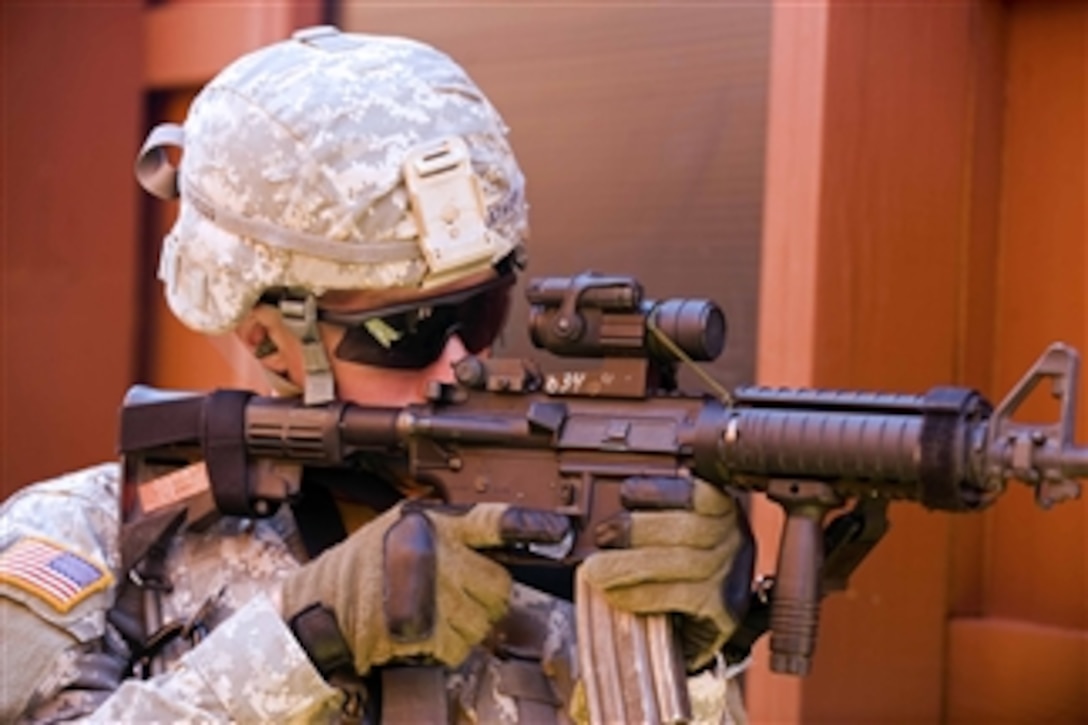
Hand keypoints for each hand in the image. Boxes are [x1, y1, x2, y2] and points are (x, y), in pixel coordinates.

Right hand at [280, 501, 568, 674]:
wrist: (316, 609)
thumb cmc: (361, 570)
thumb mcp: (403, 531)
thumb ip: (451, 538)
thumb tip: (495, 557)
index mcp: (434, 523)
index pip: (492, 521)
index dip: (530, 526)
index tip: (561, 531)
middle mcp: (436, 553)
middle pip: (498, 585)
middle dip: (483, 596)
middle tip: (452, 596)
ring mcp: (430, 594)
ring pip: (481, 620)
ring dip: (463, 625)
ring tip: (429, 615)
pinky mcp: (422, 633)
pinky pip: (458, 647)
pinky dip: (444, 648)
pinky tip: (419, 635)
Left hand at [579, 478, 754, 669]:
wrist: (696, 625)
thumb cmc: (673, 570)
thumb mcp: (668, 534)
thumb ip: (648, 519)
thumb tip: (606, 519)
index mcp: (720, 510)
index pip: (698, 493)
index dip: (662, 490)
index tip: (626, 493)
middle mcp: (733, 539)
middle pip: (689, 528)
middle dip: (638, 530)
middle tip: (602, 536)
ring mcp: (731, 575)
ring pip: (683, 563)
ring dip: (631, 565)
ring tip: (597, 569)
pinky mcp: (722, 610)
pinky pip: (679, 597)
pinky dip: (641, 594)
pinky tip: (616, 594)